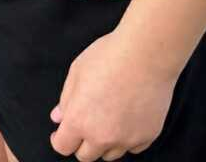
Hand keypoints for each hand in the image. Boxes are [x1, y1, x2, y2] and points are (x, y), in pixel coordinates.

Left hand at [49, 31, 177, 159]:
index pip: (63, 147)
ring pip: (110, 154)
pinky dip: (128, 138)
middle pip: (86, 156)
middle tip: (86, 122)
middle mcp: (102, 136)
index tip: (62, 133)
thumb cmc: (110, 56)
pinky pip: (133, 148)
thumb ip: (66, 99)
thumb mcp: (77, 70)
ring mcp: (126, 139)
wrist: (146, 54)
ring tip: (109, 116)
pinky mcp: (147, 136)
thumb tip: (58, 117)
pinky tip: (127, 117)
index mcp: (79, 120)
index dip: (60, 139)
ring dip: (105, 142)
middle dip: (82, 142)